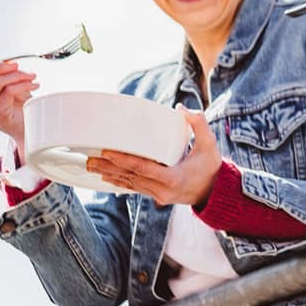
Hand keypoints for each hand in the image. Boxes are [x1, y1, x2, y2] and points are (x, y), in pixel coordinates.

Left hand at [86, 106, 221, 205]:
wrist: (215, 191)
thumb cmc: (211, 168)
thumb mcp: (210, 145)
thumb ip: (199, 124)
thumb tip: (181, 109)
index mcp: (173, 178)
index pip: (143, 168)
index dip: (123, 160)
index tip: (107, 151)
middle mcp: (162, 189)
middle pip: (130, 177)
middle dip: (108, 167)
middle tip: (90, 159)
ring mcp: (158, 195)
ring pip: (129, 184)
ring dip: (109, 174)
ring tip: (91, 166)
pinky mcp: (156, 195)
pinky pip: (134, 188)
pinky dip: (119, 182)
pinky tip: (106, 176)